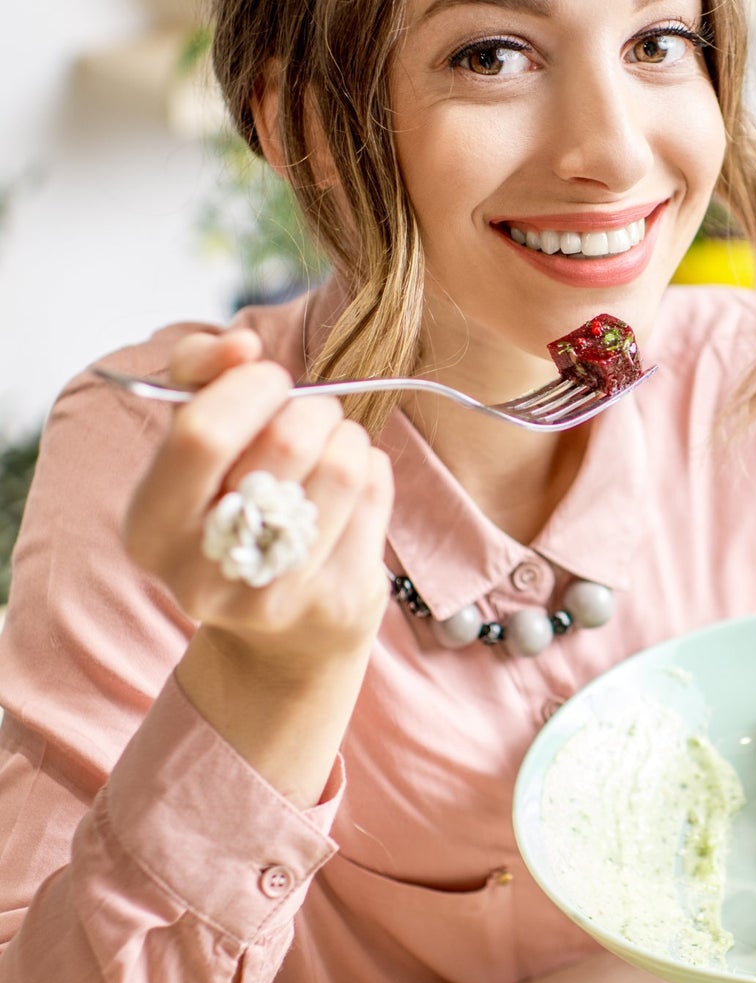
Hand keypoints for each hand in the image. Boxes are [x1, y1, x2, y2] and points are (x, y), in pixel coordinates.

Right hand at [122, 329, 393, 803]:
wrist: (278, 637)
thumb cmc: (232, 511)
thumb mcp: (193, 448)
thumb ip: (198, 377)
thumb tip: (239, 345)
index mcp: (150, 530)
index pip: (202, 434)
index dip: (248, 387)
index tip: (269, 377)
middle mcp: (205, 575)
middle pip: (286, 443)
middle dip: (310, 408)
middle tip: (309, 415)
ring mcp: (277, 595)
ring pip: (343, 465)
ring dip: (347, 435)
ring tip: (332, 446)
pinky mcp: (340, 600)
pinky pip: (376, 492)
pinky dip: (372, 468)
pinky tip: (351, 485)